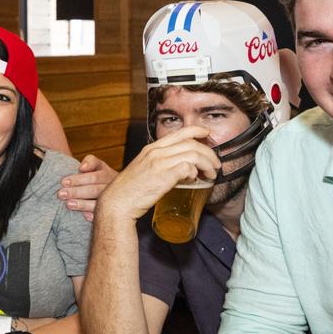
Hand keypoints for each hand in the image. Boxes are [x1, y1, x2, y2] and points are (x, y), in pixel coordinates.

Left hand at [58, 154, 118, 220]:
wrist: (116, 189)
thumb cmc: (99, 175)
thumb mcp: (97, 165)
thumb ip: (90, 162)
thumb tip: (83, 168)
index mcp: (107, 173)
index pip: (93, 177)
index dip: (78, 179)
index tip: (64, 182)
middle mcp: (112, 187)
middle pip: (95, 190)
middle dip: (77, 192)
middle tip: (61, 194)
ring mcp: (114, 200)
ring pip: (99, 203)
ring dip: (83, 204)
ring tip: (68, 204)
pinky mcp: (112, 211)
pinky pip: (104, 214)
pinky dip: (94, 215)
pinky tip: (85, 216)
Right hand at [93, 126, 218, 224]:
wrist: (117, 203)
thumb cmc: (129, 191)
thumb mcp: (143, 169)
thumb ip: (159, 165)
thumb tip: (181, 170)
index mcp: (151, 149)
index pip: (179, 132)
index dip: (197, 131)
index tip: (207, 135)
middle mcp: (156, 152)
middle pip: (191, 144)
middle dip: (209, 153)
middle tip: (215, 165)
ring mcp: (159, 164)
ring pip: (193, 154)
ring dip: (207, 164)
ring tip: (211, 174)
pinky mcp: (163, 177)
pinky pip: (187, 168)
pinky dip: (195, 172)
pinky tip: (195, 179)